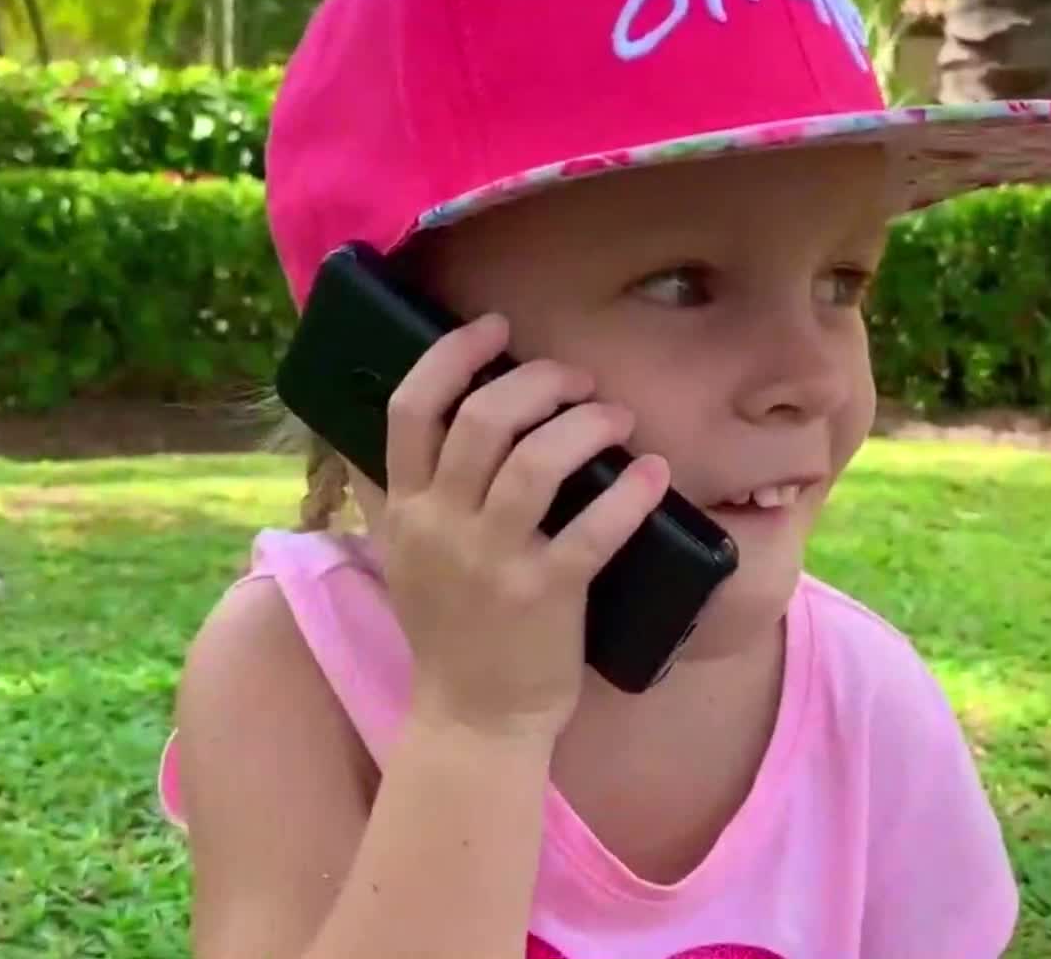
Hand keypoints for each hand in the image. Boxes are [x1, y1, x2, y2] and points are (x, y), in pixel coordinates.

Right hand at [376, 313, 669, 741]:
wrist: (473, 721)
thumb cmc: (449, 634)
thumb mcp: (404, 558)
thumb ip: (397, 495)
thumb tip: (394, 431)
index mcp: (407, 510)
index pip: (410, 409)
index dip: (451, 355)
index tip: (494, 328)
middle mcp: (442, 527)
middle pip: (480, 419)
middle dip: (537, 381)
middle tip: (576, 380)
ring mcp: (493, 562)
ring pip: (537, 462)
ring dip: (586, 424)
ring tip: (616, 418)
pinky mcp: (544, 595)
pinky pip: (593, 529)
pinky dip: (631, 493)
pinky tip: (656, 474)